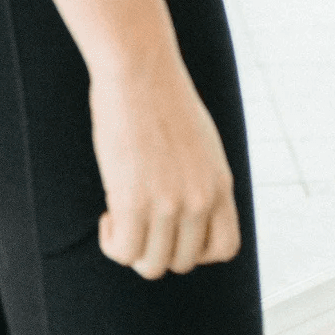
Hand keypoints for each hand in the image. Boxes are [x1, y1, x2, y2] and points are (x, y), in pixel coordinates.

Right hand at [90, 44, 240, 278]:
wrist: (140, 70)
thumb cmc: (164, 100)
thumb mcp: (202, 145)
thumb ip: (202, 182)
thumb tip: (188, 217)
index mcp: (221, 184)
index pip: (226, 248)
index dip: (198, 251)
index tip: (174, 232)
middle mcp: (201, 199)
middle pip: (183, 262)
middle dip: (158, 249)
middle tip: (140, 221)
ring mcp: (169, 204)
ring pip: (152, 264)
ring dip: (133, 248)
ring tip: (122, 217)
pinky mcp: (134, 201)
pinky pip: (124, 252)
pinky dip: (112, 242)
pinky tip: (109, 214)